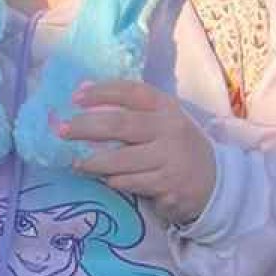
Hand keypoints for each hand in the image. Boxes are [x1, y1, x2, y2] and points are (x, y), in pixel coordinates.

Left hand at [59, 79, 217, 226]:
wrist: (214, 181)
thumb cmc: (175, 146)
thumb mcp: (162, 121)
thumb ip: (130, 108)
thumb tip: (82, 90)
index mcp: (167, 108)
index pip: (132, 92)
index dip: (102, 91)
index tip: (75, 97)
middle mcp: (170, 129)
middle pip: (120, 125)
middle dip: (85, 127)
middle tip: (61, 130)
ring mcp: (170, 158)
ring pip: (121, 159)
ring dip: (93, 162)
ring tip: (76, 163)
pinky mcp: (168, 185)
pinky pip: (130, 182)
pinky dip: (113, 181)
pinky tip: (106, 179)